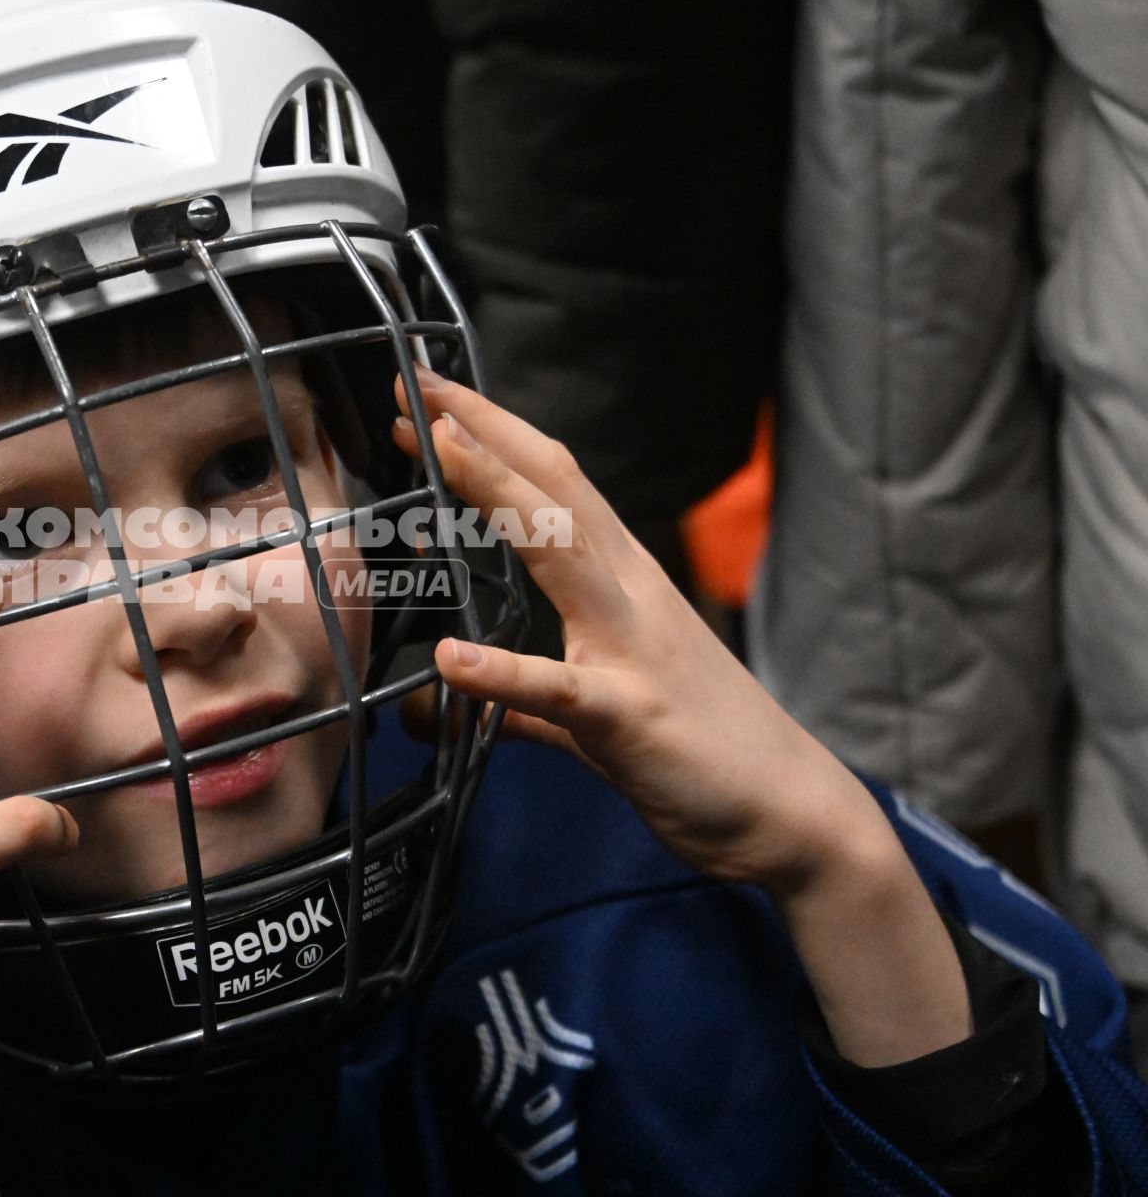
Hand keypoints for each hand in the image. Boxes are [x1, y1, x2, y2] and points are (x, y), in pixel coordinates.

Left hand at [394, 370, 968, 1065]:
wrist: (791, 816)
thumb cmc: (698, 753)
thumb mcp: (593, 714)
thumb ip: (519, 702)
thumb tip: (439, 707)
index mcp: (622, 582)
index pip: (553, 484)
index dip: (492, 436)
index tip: (429, 397)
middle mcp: (630, 596)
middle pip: (554, 490)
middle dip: (482, 434)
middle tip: (411, 386)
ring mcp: (633, 650)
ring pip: (561, 553)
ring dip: (497, 496)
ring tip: (435, 452)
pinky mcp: (629, 717)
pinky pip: (559, 690)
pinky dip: (503, 673)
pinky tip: (450, 660)